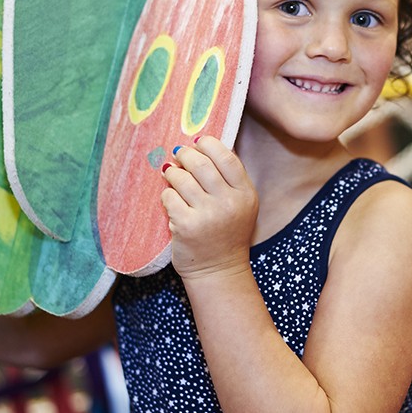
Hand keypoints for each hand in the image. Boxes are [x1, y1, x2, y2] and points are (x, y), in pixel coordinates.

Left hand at [161, 135, 257, 279]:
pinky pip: (169, 196)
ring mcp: (207, 215)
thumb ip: (227, 177)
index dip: (208, 144)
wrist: (218, 270)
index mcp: (245, 193)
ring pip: (181, 178)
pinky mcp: (186, 226)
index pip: (226, 157)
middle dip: (184, 154)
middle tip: (178, 155)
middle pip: (200, 163)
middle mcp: (228, 203)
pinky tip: (170, 198)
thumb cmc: (226, 232)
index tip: (197, 142)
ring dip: (172, 172)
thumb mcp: (240, 203)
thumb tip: (199, 144)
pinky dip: (166, 194)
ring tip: (171, 174)